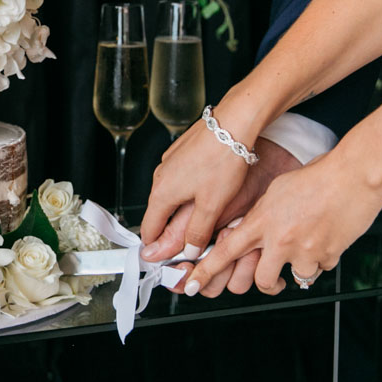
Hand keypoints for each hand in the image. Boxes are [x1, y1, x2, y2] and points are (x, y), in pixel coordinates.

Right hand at [141, 111, 272, 257]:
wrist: (232, 123)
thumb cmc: (223, 162)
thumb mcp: (212, 206)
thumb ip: (197, 232)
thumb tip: (190, 251)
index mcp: (162, 194)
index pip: (149, 229)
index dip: (156, 247)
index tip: (164, 259)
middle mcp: (160, 177)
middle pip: (159, 212)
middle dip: (171, 229)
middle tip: (190, 243)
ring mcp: (169, 163)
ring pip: (171, 194)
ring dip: (181, 209)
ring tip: (204, 217)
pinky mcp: (181, 153)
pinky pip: (179, 178)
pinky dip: (188, 190)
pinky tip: (209, 190)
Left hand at [184, 153, 381, 295]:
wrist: (353, 176)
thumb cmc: (316, 177)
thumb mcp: (275, 191)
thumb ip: (261, 215)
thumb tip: (255, 228)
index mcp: (260, 222)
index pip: (224, 252)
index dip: (205, 272)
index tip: (190, 286)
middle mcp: (279, 240)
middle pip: (260, 281)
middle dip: (266, 283)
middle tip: (273, 278)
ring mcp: (304, 251)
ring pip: (295, 278)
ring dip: (299, 269)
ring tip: (307, 248)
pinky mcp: (328, 257)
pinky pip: (321, 268)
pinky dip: (322, 259)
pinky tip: (326, 237)